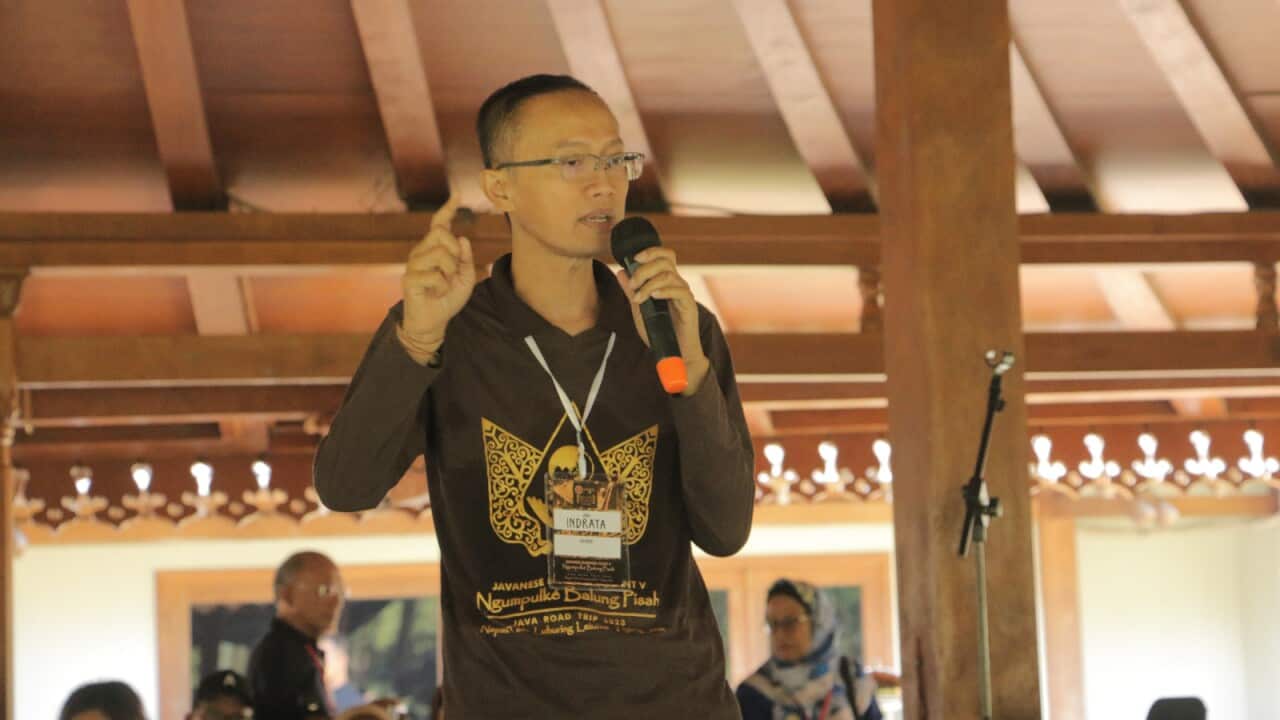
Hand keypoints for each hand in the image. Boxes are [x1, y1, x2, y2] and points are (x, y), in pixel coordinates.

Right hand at [400, 195, 474, 356]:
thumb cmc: (448, 298)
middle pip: (441, 234)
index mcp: (434, 249)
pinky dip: (442, 287)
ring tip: (444, 285)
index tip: (458, 195)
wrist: (434, 322)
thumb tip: (462, 238)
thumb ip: (466, 259)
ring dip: (450, 273)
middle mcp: (421, 252)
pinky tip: (436, 293)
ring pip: (440, 254)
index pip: (439, 224)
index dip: (448, 209)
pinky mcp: (409, 279)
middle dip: (455, 252)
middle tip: (453, 271)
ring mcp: (413, 264)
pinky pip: (434, 275)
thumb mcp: (465, 278)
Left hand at [615, 248, 709, 394]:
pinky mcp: (690, 305)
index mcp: (666, 281)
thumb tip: (621, 271)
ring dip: (649, 283)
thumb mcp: (639, 310)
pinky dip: (663, 291)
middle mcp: (677, 283)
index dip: (650, 251)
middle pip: (665, 260)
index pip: (664, 255)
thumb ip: (632, 291)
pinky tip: (652, 297)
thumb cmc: (658, 332)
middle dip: (644, 268)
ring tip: (638, 297)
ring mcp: (684, 293)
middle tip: (633, 284)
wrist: (674, 353)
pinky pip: (679, 290)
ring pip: (669, 275)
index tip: (632, 258)